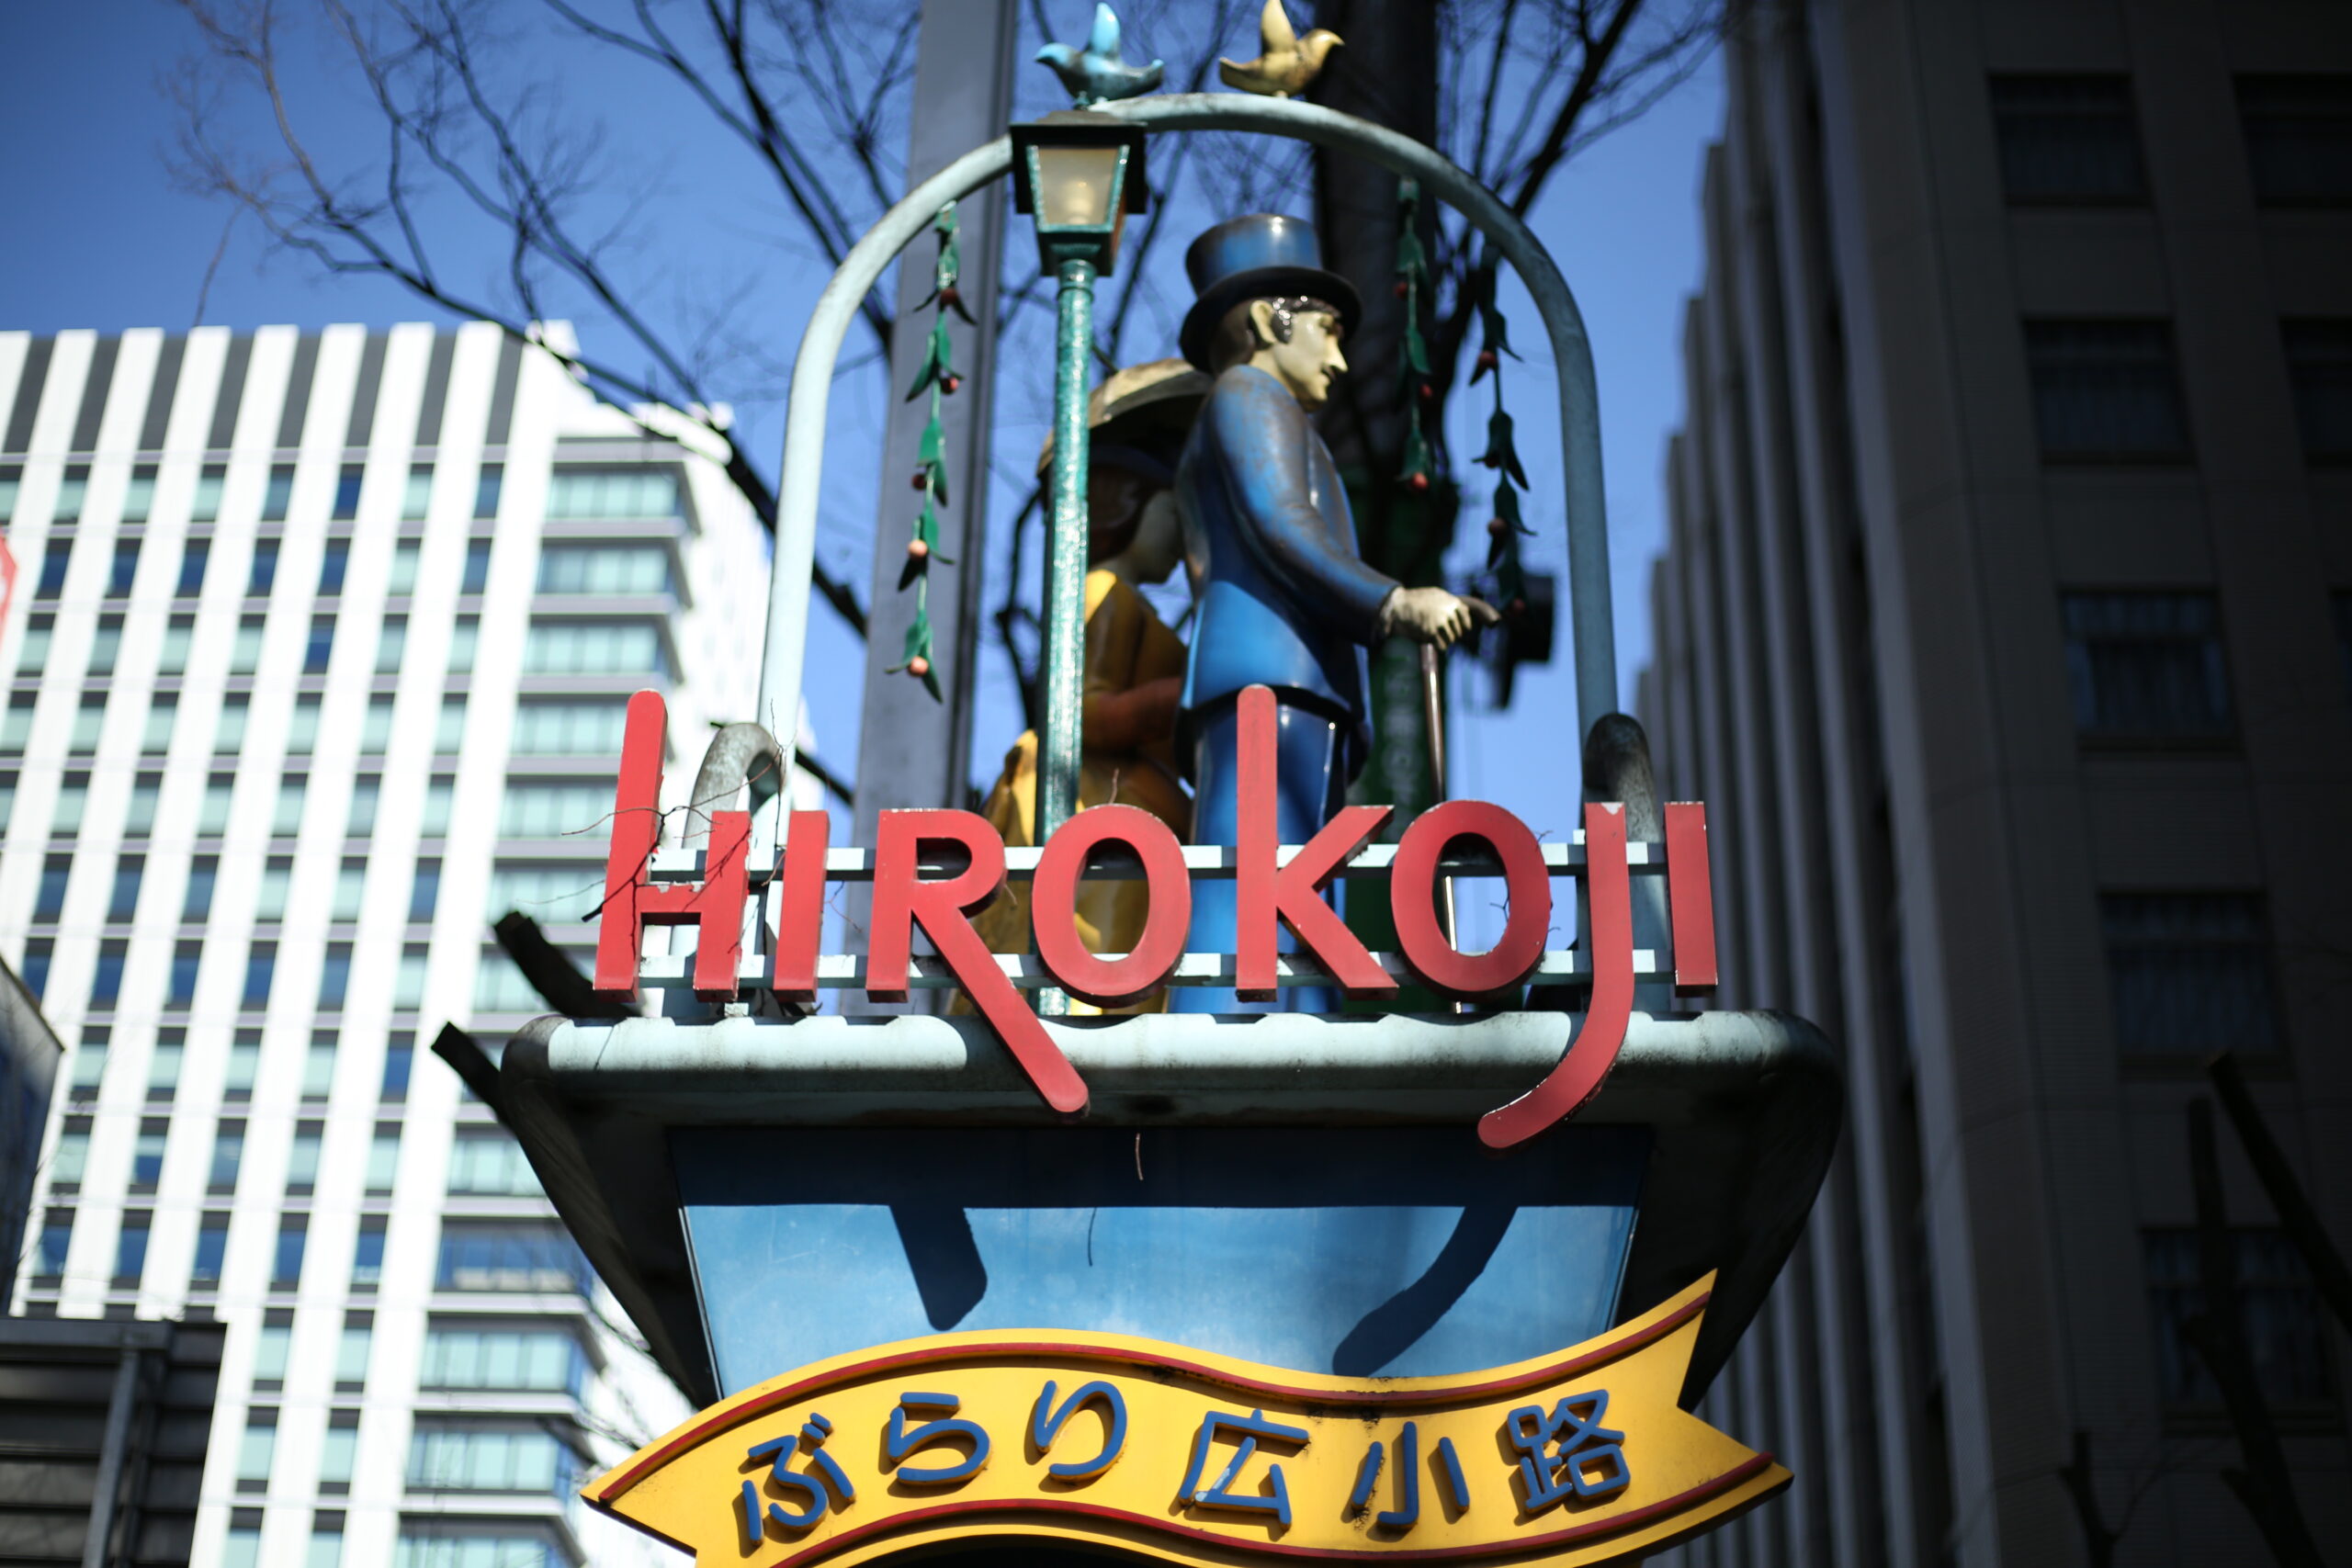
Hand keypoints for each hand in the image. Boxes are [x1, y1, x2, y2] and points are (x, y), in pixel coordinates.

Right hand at [1377, 587, 1501, 649]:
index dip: (1462, 627)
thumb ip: (1451, 602)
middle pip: (1458, 633)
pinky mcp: (1431, 632)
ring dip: (1444, 641)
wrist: (1398, 604)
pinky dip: (1438, 646)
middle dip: (1451, 635)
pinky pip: (1442, 646)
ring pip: (1451, 640)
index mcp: (1452, 602)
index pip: (1466, 621)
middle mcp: (1449, 612)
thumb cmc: (1417, 599)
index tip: (1456, 630)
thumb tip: (1466, 611)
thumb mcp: (1437, 594)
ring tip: (1434, 636)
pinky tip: (1431, 640)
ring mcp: (1440, 622)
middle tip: (1440, 633)